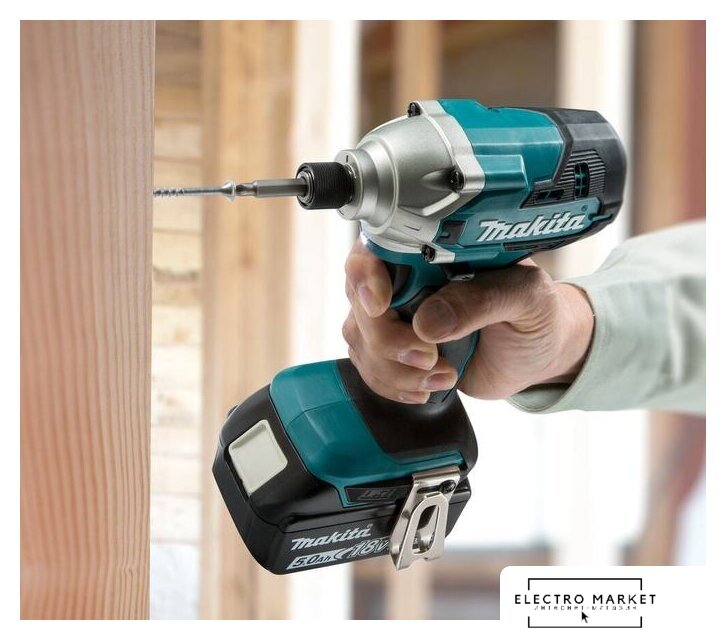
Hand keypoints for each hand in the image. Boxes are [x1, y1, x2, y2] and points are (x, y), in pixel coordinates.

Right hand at [342, 239, 593, 403]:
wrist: (540, 353)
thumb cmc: (536, 312)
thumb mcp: (524, 296)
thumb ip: (480, 301)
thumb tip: (427, 323)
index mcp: (429, 254)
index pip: (373, 252)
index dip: (365, 277)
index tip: (381, 305)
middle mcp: (404, 283)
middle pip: (360, 306)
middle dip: (388, 340)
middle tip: (430, 356)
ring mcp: (396, 320)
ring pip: (362, 344)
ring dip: (397, 370)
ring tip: (445, 374)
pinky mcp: (397, 355)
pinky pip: (371, 372)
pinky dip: (396, 386)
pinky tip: (428, 387)